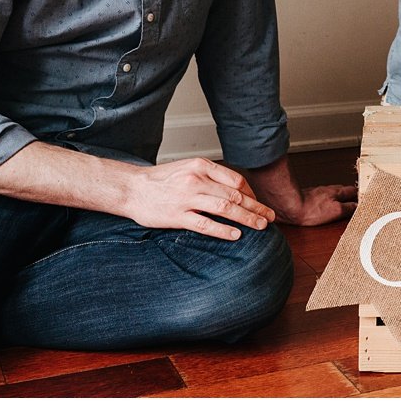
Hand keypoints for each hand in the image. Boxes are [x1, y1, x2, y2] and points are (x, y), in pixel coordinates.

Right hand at [127, 158, 275, 240]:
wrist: (131, 188)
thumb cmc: (161, 180)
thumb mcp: (188, 168)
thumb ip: (210, 176)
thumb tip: (237, 189)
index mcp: (201, 166)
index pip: (236, 180)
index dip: (252, 194)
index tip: (258, 204)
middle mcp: (196, 180)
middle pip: (235, 195)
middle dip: (256, 207)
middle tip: (269, 217)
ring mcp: (186, 198)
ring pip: (225, 208)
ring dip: (246, 218)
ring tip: (259, 227)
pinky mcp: (177, 216)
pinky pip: (205, 224)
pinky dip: (223, 230)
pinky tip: (236, 235)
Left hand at [270, 183, 357, 226]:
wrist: (290, 207)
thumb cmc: (310, 209)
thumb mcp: (336, 211)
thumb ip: (348, 208)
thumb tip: (358, 206)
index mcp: (338, 192)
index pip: (354, 191)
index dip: (361, 195)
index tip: (367, 198)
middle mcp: (329, 190)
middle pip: (344, 190)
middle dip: (352, 194)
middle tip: (358, 199)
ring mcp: (319, 193)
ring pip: (334, 193)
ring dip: (340, 196)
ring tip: (345, 202)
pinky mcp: (310, 197)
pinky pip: (324, 197)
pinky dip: (329, 200)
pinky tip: (327, 205)